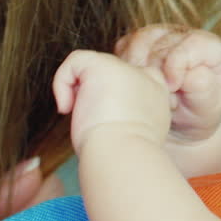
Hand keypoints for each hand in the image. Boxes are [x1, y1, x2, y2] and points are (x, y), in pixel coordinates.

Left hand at [52, 49, 173, 150]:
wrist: (123, 159)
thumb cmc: (123, 160)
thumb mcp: (135, 135)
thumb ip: (128, 117)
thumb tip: (105, 115)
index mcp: (158, 97)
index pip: (137, 83)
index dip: (117, 98)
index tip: (110, 122)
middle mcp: (146, 79)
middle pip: (111, 77)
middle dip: (96, 98)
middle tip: (95, 125)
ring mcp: (126, 69)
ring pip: (92, 68)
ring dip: (80, 94)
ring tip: (82, 119)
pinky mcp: (104, 65)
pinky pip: (76, 60)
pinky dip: (62, 81)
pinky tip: (67, 108)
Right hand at [115, 25, 220, 143]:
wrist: (181, 119)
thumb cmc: (199, 110)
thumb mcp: (208, 107)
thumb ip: (203, 89)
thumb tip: (190, 75)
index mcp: (210, 46)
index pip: (192, 44)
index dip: (178, 65)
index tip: (173, 87)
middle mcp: (184, 35)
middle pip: (161, 44)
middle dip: (156, 75)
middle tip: (162, 98)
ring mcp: (160, 34)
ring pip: (139, 42)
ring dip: (138, 71)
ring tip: (149, 92)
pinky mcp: (137, 40)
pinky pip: (124, 47)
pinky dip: (126, 68)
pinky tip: (137, 85)